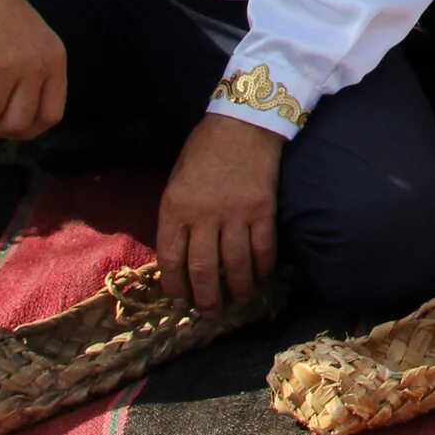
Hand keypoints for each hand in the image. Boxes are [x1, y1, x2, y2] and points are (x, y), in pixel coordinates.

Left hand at [155, 114, 283, 311]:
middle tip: (210, 311)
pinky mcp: (262, 209)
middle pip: (203, 270)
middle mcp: (203, 216)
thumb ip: (177, 218)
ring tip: (237, 300)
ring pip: (235, 265)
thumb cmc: (204, 151)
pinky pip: (263, 248)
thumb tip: (180, 255)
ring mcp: (235, 213)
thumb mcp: (176, 182)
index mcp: (175, 208)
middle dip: (206, 297)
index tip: (180, 299)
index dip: (175, 286)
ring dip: (237, 288)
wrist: (243, 123)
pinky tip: (262, 275)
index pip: (171, 260)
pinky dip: (262, 267)